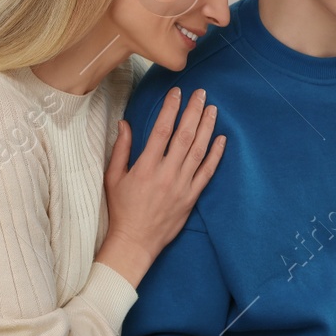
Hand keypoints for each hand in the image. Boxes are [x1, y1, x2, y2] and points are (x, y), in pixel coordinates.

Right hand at [96, 87, 224, 284]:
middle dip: (194, 112)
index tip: (177, 93)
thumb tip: (125, 123)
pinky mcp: (191, 197)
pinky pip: (207, 173)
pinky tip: (222, 140)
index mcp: (146, 167)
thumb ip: (121, 149)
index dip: (171, 109)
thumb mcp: (113, 177)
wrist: (135, 242)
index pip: (162, 130)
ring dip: (207, 128)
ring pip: (198, 151)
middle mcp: (167, 174)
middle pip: (185, 136)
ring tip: (213, 109)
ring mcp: (182, 186)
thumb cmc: (121, 209)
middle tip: (201, 94)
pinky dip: (216, 155)